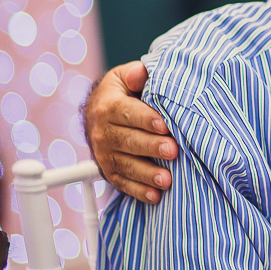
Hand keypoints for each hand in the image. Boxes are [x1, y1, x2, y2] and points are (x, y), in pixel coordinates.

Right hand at [82, 61, 177, 202]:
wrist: (97, 111)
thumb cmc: (121, 92)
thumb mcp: (124, 76)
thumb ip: (136, 74)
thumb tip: (141, 73)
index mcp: (108, 106)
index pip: (128, 113)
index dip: (146, 119)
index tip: (164, 125)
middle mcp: (102, 132)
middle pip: (128, 141)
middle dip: (151, 147)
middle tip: (173, 151)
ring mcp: (104, 154)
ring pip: (126, 165)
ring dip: (146, 174)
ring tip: (167, 180)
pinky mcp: (108, 170)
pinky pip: (122, 183)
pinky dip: (138, 191)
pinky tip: (155, 196)